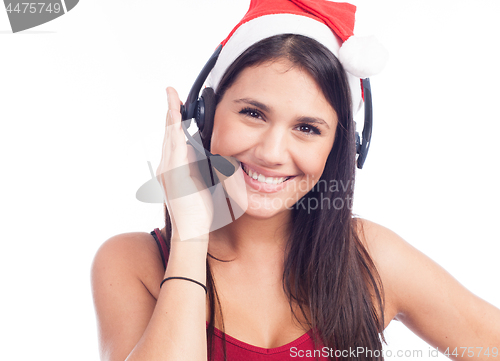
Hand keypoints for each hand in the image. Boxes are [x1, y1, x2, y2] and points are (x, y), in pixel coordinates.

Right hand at [156, 87, 213, 241]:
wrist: (191, 231)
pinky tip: (176, 118)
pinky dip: (174, 131)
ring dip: (170, 116)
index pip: (173, 138)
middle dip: (170, 111)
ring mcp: (167, 170)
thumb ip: (199, 165)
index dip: (174, 120)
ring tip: (171, 97)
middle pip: (168, 133)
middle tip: (171, 92)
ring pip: (169, 136)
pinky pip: (174, 147)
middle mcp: (166, 167)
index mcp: (173, 168)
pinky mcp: (173, 175)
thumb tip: (205, 150)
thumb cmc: (197, 210)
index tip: (177, 103)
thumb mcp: (201, 182)